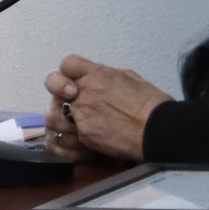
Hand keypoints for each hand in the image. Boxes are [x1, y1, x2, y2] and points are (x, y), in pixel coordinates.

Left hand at [44, 56, 172, 161]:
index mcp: (98, 74)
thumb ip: (108, 77)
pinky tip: (75, 145)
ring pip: (51, 115)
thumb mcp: (131, 79)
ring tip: (73, 127)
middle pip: (53, 86)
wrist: (158, 130)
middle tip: (69, 104)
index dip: (67, 73)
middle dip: (58, 94)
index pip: (68, 64)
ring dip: (59, 121)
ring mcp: (81, 115)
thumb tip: (98, 80)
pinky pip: (60, 140)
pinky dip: (65, 144)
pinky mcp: (83, 136)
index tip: (74, 84)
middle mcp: (85, 92)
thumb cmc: (152, 104)